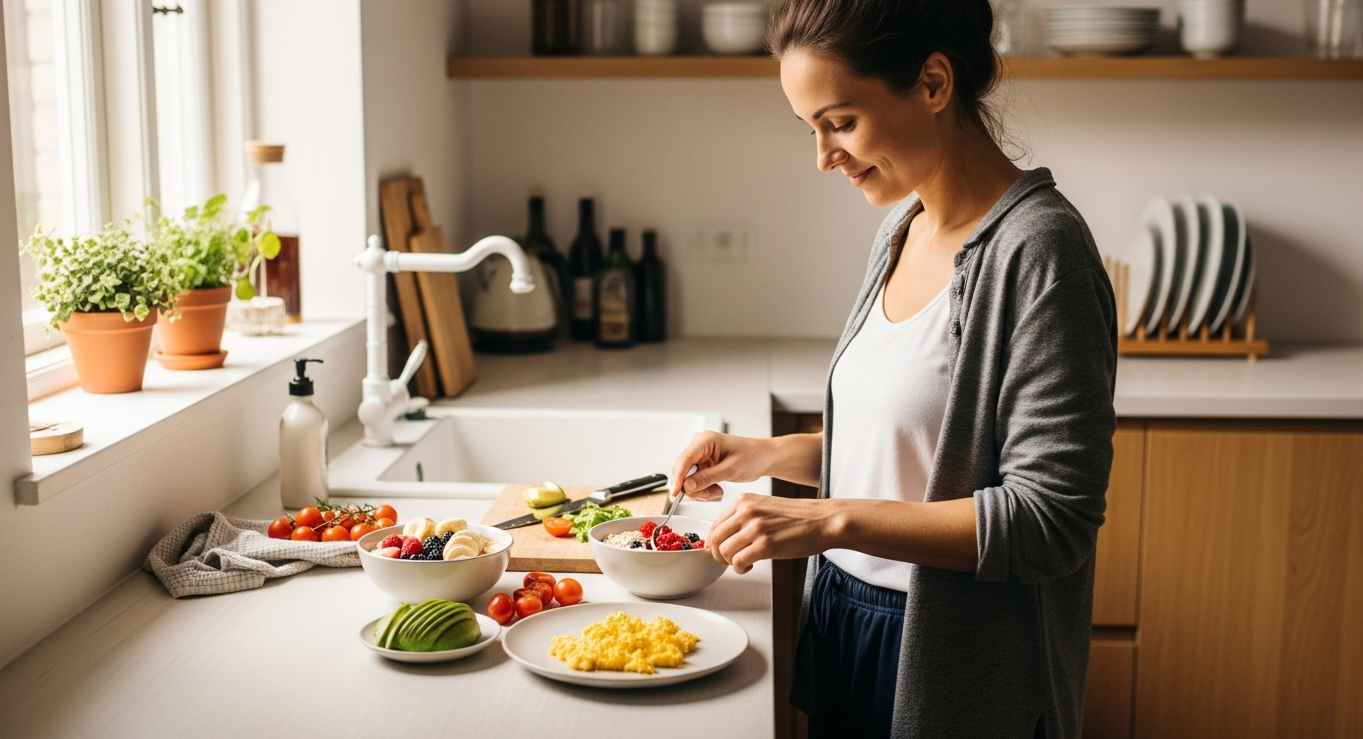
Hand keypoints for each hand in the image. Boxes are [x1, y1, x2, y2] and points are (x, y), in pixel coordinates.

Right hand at [670, 432, 774, 500]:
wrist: (763, 457)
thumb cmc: (753, 456)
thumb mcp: (730, 469)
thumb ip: (707, 478)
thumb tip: (687, 485)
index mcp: (705, 440)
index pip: (684, 460)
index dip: (678, 478)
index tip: (676, 494)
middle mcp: (699, 445)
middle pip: (683, 470)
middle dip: (693, 486)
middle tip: (709, 495)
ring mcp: (700, 454)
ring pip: (687, 477)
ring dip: (699, 489)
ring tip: (716, 491)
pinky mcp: (703, 463)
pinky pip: (694, 479)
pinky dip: (703, 487)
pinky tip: (716, 488)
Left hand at [707, 493, 831, 573]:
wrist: (824, 520)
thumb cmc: (798, 517)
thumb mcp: (765, 507)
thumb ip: (743, 519)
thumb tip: (723, 538)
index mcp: (744, 501)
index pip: (715, 525)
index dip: (714, 543)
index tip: (719, 551)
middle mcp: (747, 511)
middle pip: (715, 540)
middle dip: (719, 555)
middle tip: (730, 560)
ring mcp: (755, 527)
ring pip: (724, 552)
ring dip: (731, 563)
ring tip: (745, 562)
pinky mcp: (765, 545)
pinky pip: (738, 562)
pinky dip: (741, 569)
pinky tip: (751, 566)